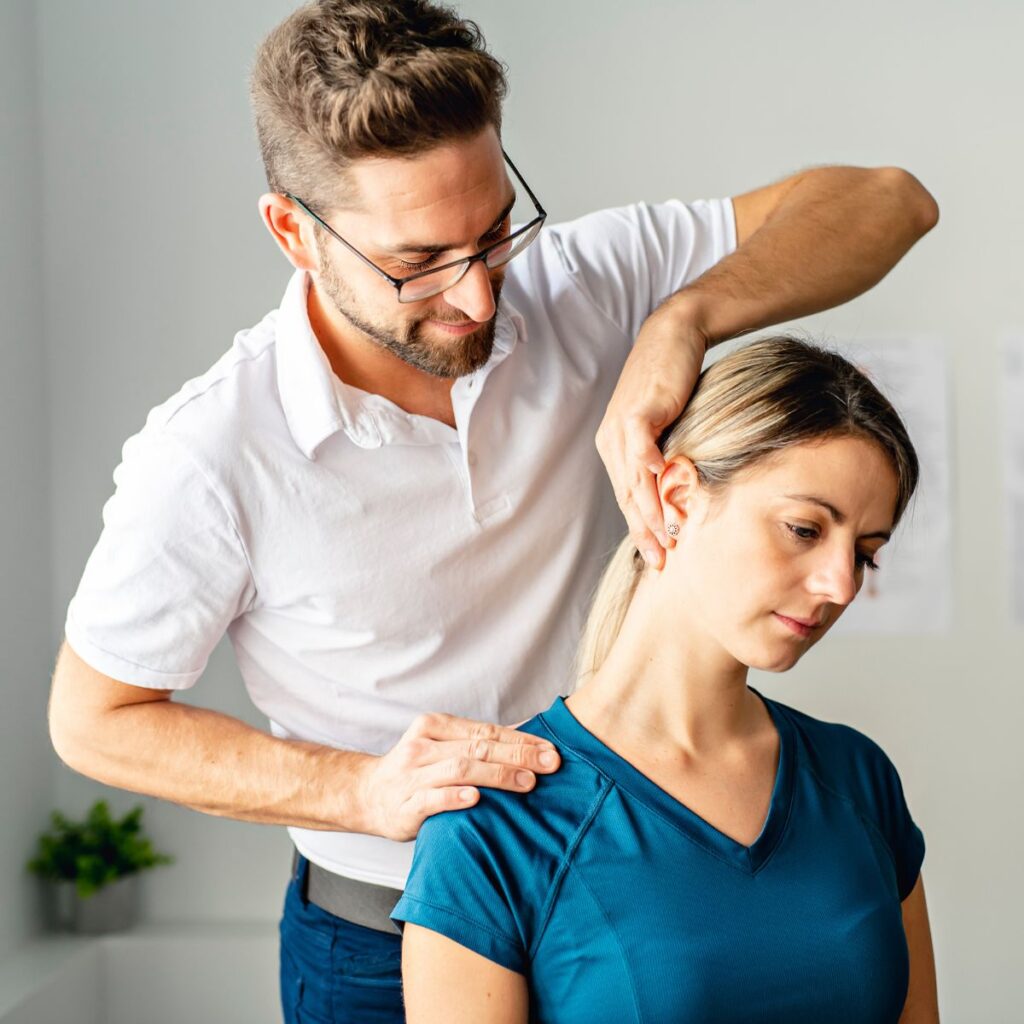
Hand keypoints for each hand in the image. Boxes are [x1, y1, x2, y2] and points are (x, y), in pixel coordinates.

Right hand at [356, 712, 561, 841]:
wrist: (366, 796)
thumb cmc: (416, 772)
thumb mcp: (443, 748)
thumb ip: (478, 743)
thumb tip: (527, 737)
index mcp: (435, 727)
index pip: (485, 732)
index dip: (520, 741)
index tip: (550, 750)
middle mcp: (423, 746)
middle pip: (477, 748)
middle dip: (518, 756)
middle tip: (550, 765)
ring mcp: (412, 775)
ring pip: (460, 769)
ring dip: (497, 776)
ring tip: (527, 783)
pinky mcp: (405, 804)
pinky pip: (432, 798)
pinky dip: (455, 797)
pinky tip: (476, 798)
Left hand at [595, 305, 706, 570]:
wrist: (675, 337)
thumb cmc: (674, 384)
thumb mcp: (666, 429)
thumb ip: (665, 459)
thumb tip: (678, 492)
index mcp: (615, 449)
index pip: (627, 499)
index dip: (640, 530)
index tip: (657, 557)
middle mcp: (613, 441)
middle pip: (627, 495)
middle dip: (644, 531)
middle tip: (661, 560)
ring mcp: (622, 426)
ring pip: (634, 477)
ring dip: (649, 508)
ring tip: (667, 534)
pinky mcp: (638, 410)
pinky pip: (640, 444)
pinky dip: (649, 464)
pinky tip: (661, 484)